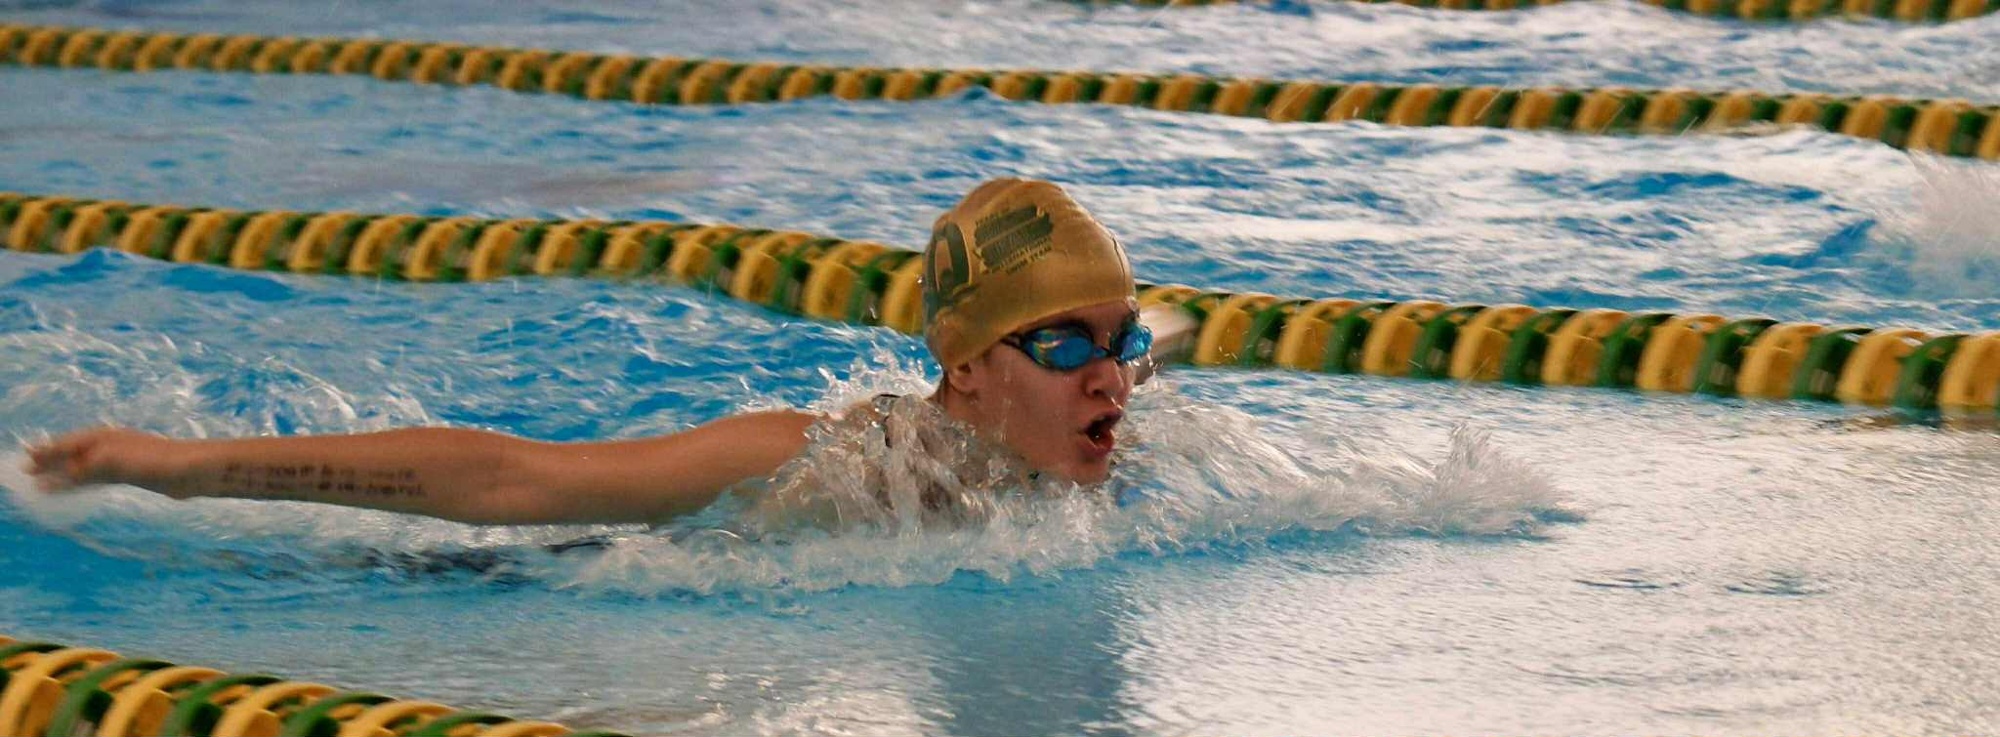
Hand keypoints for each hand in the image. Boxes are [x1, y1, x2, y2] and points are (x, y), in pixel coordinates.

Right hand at [23, 427, 192, 495]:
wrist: (194, 470)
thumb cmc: (154, 461)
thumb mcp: (111, 463)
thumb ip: (81, 470)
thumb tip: (51, 480)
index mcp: (104, 437)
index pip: (67, 444)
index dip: (47, 452)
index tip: (27, 460)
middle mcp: (111, 445)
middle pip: (74, 453)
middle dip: (53, 461)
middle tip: (29, 471)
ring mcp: (123, 459)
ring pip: (85, 466)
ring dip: (66, 473)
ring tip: (46, 482)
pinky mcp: (135, 474)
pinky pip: (100, 477)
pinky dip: (84, 482)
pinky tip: (79, 488)